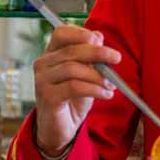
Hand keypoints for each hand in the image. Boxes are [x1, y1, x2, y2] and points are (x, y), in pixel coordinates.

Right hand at [33, 25, 121, 153]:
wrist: (61, 127)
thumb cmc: (73, 98)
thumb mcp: (86, 74)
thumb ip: (90, 55)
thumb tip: (98, 35)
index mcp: (51, 53)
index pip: (61, 32)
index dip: (81, 33)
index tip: (101, 41)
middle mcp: (43, 64)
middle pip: (71, 50)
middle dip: (98, 53)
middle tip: (116, 58)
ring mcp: (42, 80)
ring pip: (73, 69)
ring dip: (98, 76)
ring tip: (111, 85)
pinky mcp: (47, 96)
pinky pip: (74, 87)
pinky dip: (95, 89)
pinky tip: (106, 94)